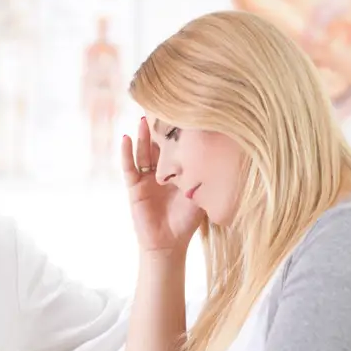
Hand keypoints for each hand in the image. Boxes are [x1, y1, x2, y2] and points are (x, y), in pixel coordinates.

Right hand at [121, 117, 202, 254]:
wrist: (170, 244)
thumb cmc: (186, 222)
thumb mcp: (200, 195)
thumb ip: (205, 177)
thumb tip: (225, 157)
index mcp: (176, 173)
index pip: (175, 148)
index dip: (177, 132)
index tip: (182, 111)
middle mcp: (160, 173)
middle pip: (157, 145)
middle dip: (158, 128)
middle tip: (159, 106)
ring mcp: (146, 179)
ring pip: (142, 152)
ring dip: (141, 136)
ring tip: (143, 118)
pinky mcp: (134, 188)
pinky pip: (129, 168)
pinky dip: (126, 153)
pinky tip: (125, 138)